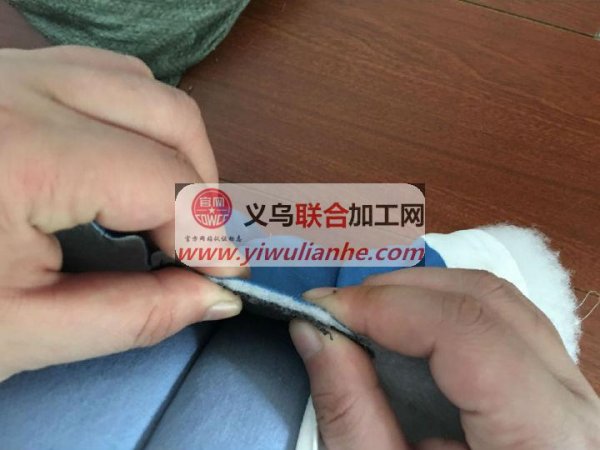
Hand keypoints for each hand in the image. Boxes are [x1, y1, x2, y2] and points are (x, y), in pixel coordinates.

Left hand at [0, 46, 243, 380]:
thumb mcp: (18, 332)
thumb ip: (131, 316)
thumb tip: (212, 298)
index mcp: (22, 154)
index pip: (162, 180)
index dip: (206, 234)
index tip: (222, 276)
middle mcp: (19, 88)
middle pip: (168, 116)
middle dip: (201, 187)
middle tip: (195, 246)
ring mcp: (7, 69)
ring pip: (140, 83)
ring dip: (173, 145)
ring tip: (166, 206)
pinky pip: (100, 72)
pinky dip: (134, 116)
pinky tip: (122, 163)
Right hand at [290, 268, 599, 449]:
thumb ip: (350, 411)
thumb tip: (312, 329)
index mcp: (548, 438)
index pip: (469, 331)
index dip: (389, 306)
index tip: (324, 308)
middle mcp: (575, 402)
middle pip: (487, 300)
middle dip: (399, 291)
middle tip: (336, 309)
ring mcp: (571, 386)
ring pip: (497, 300)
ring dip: (420, 294)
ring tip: (364, 314)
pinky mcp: (553, 383)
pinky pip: (501, 320)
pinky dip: (443, 311)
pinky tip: (403, 328)